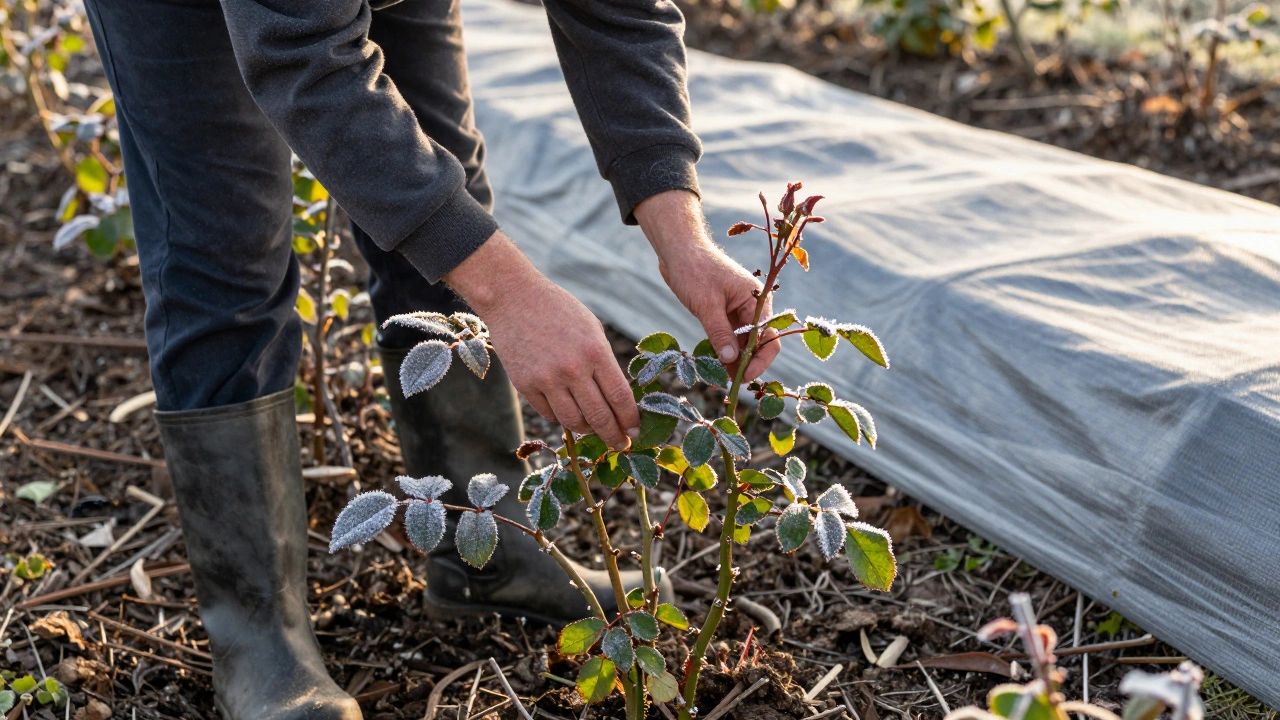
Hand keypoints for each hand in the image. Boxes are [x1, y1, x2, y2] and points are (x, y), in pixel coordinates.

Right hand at [445, 232, 639, 449]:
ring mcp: (546, 380)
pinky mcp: (525, 386)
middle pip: (599, 417)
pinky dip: (562, 418)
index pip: (620, 398)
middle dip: (614, 436)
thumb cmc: (559, 311)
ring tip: (594, 428)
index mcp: (595, 352)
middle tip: (620, 444)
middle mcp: (572, 370)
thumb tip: (617, 400)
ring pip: (573, 422)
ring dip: (587, 430)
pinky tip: (569, 412)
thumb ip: (604, 363)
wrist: (513, 298)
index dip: (630, 420)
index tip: (635, 432)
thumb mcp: (591, 329)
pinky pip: (550, 414)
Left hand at [634, 190, 778, 380]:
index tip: (743, 378)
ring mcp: (738, 311)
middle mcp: (753, 307)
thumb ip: (720, 333)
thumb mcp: (706, 304)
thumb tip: (732, 360)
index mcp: (757, 300)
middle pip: (758, 344)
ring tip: (719, 380)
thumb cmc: (694, 271)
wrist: (678, 251)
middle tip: (728, 384)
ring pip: (742, 344)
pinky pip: (729, 338)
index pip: (768, 337)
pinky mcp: (724, 314)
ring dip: (734, 362)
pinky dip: (724, 352)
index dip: (759, 361)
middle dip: (746, 365)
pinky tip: (715, 366)